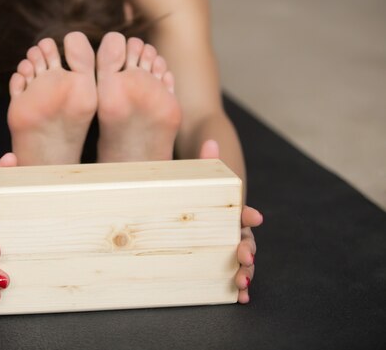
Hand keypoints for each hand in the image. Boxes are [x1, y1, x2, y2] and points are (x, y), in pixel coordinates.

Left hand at [199, 140, 263, 303]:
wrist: (184, 207)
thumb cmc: (196, 196)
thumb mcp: (199, 182)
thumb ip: (207, 164)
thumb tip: (210, 142)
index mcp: (230, 212)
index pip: (242, 211)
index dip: (248, 214)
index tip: (254, 216)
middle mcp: (231, 231)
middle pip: (245, 241)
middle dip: (247, 251)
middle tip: (244, 258)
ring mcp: (225, 247)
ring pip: (241, 261)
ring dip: (245, 273)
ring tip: (242, 284)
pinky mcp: (215, 262)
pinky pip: (228, 275)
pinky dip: (236, 287)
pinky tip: (239, 298)